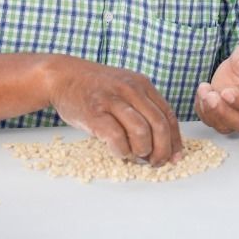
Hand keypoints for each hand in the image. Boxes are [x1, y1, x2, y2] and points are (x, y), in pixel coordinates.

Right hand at [45, 56, 182, 165]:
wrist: (62, 76)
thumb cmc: (95, 88)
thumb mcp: (124, 88)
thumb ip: (142, 107)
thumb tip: (161, 140)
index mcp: (142, 85)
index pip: (168, 115)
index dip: (175, 139)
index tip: (176, 156)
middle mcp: (131, 90)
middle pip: (159, 125)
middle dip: (162, 150)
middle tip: (156, 163)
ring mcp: (112, 101)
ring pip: (141, 132)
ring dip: (142, 151)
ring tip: (135, 156)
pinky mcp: (94, 113)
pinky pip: (116, 138)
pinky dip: (122, 151)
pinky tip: (119, 152)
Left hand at [196, 38, 238, 133]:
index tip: (226, 92)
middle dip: (223, 113)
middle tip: (211, 96)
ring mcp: (236, 113)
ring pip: (224, 126)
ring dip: (210, 112)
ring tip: (204, 90)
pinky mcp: (221, 111)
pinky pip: (210, 120)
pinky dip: (201, 110)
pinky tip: (202, 91)